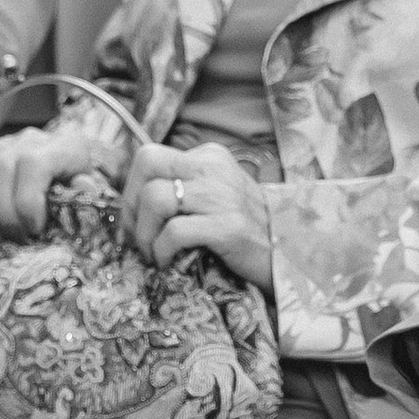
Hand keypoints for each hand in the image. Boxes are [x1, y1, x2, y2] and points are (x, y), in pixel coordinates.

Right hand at [0, 115, 116, 237]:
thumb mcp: (93, 194)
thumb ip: (88, 194)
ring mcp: (2, 146)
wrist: (71, 170)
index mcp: (62, 146)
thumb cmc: (82, 189)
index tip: (35, 227)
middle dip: (2, 211)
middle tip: (15, 236)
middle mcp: (29, 140)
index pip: (32, 164)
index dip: (28, 201)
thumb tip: (82, 190)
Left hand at [118, 137, 274, 294]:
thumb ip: (181, 186)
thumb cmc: (243, 227)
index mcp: (208, 157)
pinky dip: (161, 251)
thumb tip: (131, 200)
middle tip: (135, 235)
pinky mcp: (227, 226)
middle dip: (129, 204)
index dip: (129, 188)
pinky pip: (174, 232)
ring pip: (155, 198)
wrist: (289, 252)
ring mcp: (221, 196)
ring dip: (144, 233)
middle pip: (147, 165)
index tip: (131, 218)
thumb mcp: (213, 193)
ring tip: (153, 252)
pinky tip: (168, 262)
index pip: (149, 156)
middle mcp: (213, 169)